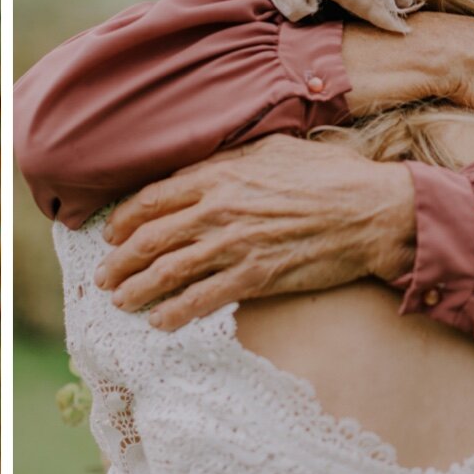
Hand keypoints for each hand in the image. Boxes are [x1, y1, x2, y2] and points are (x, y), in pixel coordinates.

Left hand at [95, 134, 415, 329]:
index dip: (122, 220)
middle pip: (150, 239)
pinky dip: (174, 312)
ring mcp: (234, 245)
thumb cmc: (325, 175)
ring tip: (119, 301)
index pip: (151, 199)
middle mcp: (217, 210)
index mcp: (218, 175)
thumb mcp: (269, 151)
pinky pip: (202, 299)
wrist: (370, 211)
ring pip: (168, 272)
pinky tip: (159, 322)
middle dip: (119, 261)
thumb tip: (194, 172)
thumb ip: (226, 161)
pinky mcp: (255, 277)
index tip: (109, 235)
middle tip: (103, 277)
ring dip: (136, 290)